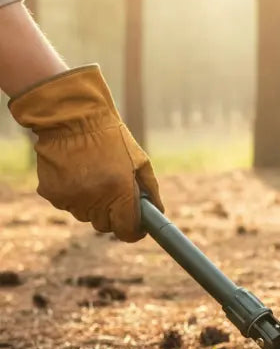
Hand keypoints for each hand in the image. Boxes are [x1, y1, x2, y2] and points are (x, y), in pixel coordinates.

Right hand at [9, 65, 163, 241]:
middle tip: (114, 195)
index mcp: (120, 192)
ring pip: (85, 216)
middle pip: (105, 226)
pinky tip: (76, 173)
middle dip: (113, 216)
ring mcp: (71, 198)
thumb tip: (157, 213)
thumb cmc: (112, 138)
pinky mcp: (51, 193)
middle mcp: (95, 199)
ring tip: (93, 176)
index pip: (127, 231)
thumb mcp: (140, 161)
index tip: (137, 227)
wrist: (72, 117)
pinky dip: (73, 195)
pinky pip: (67, 205)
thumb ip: (150, 191)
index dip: (134, 231)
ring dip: (92, 204)